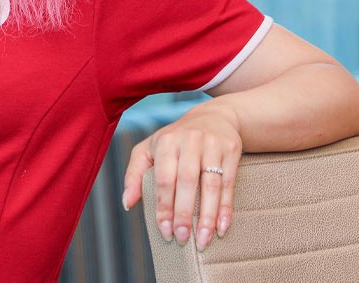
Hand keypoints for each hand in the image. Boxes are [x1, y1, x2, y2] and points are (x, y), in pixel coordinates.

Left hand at [120, 100, 242, 251]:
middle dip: (184, 213)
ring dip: (207, 216)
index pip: (163, 179)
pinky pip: (229, 183)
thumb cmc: (176, 139)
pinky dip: (226, 207)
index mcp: (165, 141)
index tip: (165, 230)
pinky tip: (221, 227)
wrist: (214, 117)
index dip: (164, 207)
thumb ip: (135, 174)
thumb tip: (127, 203)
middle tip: (182, 238)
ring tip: (203, 240)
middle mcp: (189, 140)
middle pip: (187, 182)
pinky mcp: (231, 149)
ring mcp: (212, 144)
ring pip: (211, 185)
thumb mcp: (150, 149)